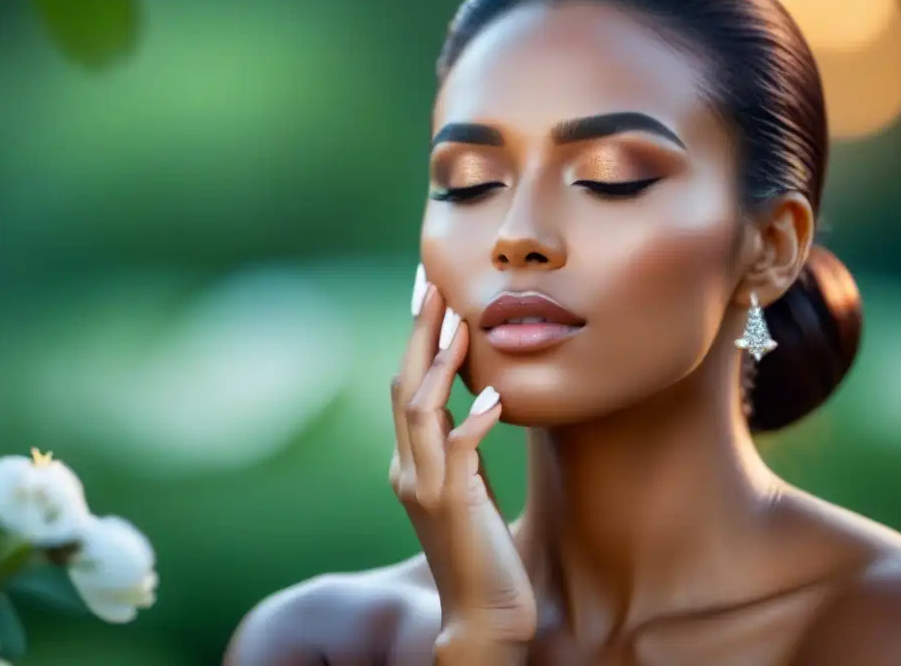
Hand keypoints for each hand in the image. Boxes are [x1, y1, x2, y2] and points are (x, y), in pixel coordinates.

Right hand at [388, 266, 535, 643]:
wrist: (482, 618)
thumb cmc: (481, 553)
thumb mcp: (467, 489)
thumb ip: (463, 448)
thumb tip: (480, 402)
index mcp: (410, 462)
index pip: (405, 387)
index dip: (416, 341)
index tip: (431, 296)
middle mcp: (407, 469)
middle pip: (404, 385)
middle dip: (419, 333)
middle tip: (434, 284)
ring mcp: (425, 488)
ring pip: (420, 410)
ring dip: (439, 363)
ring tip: (461, 321)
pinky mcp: (451, 507)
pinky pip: (459, 452)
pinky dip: (474, 420)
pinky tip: (496, 396)